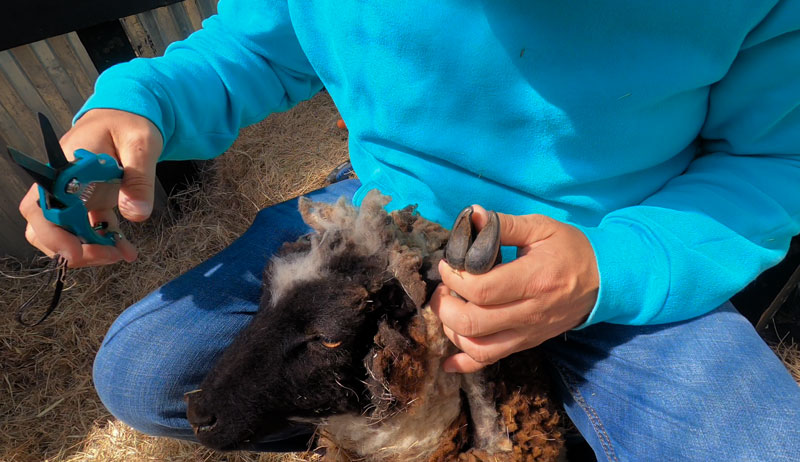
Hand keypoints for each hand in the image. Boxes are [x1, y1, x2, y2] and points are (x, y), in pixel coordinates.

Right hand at [18, 109, 162, 266]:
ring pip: (64, 233)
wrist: (129, 115)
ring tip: (122, 254)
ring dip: (90, 250)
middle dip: (72, 249)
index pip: (42, 204)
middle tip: (109, 256)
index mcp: (65, 165)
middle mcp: (62, 183)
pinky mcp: (88, 202)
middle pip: (45, 226)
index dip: (52, 233)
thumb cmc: (129, 123)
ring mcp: (73, 195)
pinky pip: (88, 229)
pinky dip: (104, 243)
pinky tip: (126, 250)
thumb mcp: (141, 144)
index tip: (74, 252)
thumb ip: (139, 177)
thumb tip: (137, 215)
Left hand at [430, 205, 598, 372]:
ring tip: (449, 308)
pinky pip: (491, 362)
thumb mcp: (542, 228)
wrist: (604, 280)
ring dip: (452, 331)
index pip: (482, 290)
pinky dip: (466, 364)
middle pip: (473, 323)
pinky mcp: (526, 343)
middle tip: (443, 288)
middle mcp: (530, 312)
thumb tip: (473, 215)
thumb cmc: (570, 250)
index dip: (455, 278)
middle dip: (445, 306)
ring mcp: (528, 333)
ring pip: (478, 348)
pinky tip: (449, 361)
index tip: (448, 265)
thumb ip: (505, 225)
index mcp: (534, 280)